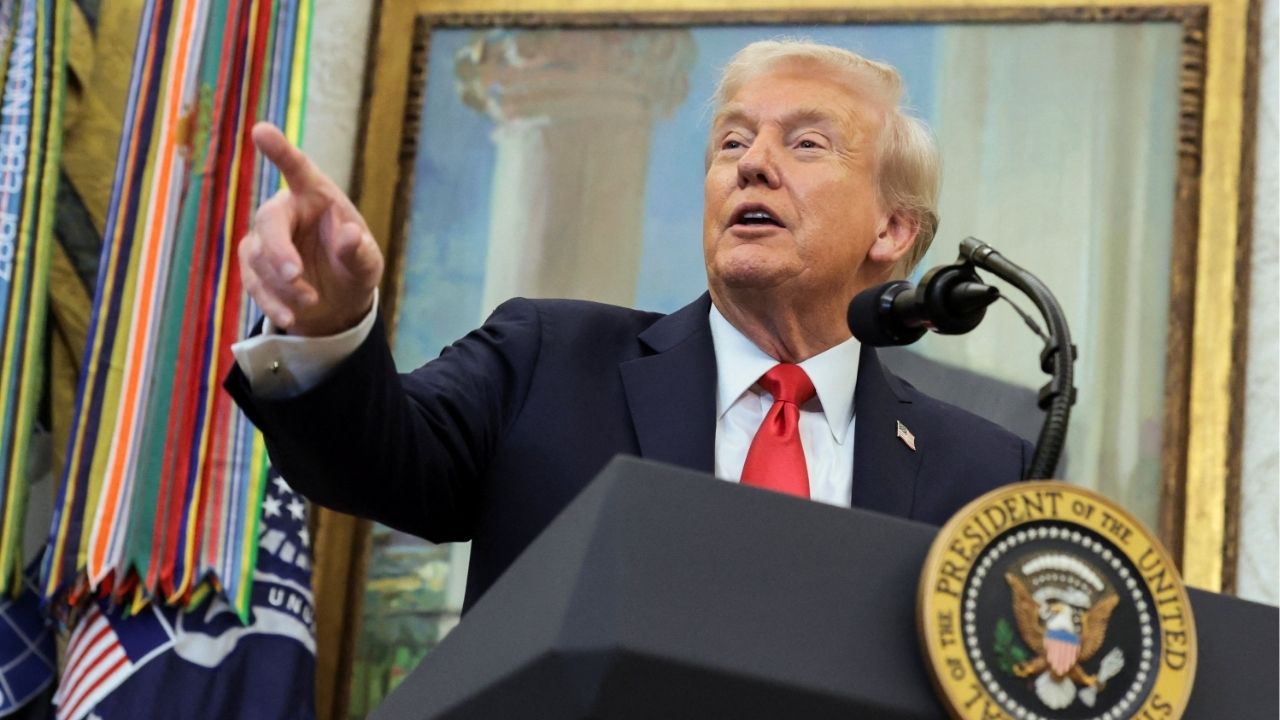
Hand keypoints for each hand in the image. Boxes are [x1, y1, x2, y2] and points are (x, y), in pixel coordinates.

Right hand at [239, 122, 382, 336]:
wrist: (338, 302)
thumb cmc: (354, 268)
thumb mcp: (367, 264)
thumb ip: (359, 251)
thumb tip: (350, 233)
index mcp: (316, 195)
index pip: (297, 169)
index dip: (280, 151)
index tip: (261, 130)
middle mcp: (286, 210)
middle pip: (269, 221)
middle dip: (279, 251)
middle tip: (295, 275)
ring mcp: (265, 237)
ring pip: (259, 256)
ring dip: (283, 284)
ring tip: (311, 302)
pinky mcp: (253, 264)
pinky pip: (252, 280)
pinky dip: (271, 301)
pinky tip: (289, 317)